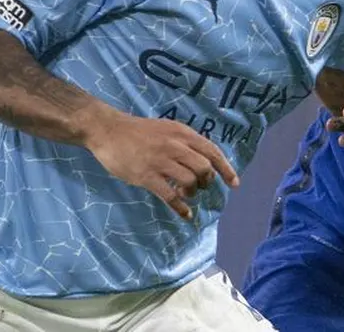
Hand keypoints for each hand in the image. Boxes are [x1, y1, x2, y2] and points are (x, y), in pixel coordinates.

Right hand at [82, 108, 238, 220]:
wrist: (109, 131)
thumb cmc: (139, 132)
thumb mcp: (167, 128)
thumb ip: (184, 142)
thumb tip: (204, 160)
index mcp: (182, 133)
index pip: (212, 151)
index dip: (226, 169)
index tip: (234, 184)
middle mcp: (175, 145)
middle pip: (204, 168)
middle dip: (206, 182)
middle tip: (199, 187)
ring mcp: (160, 161)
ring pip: (189, 181)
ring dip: (192, 193)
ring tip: (185, 194)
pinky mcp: (146, 176)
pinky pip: (170, 196)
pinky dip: (181, 208)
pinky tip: (185, 214)